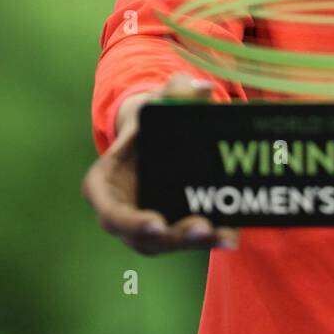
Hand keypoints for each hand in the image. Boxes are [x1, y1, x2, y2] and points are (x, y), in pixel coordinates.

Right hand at [81, 73, 239, 255]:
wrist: (157, 134)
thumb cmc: (151, 118)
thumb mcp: (159, 100)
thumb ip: (177, 91)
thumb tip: (203, 90)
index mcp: (103, 183)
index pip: (111, 211)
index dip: (131, 222)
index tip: (157, 223)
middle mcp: (118, 211)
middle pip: (142, 236)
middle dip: (174, 237)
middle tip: (202, 227)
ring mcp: (140, 224)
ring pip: (165, 243)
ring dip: (194, 243)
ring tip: (225, 235)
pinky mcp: (165, 228)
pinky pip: (182, 239)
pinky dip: (206, 240)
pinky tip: (230, 233)